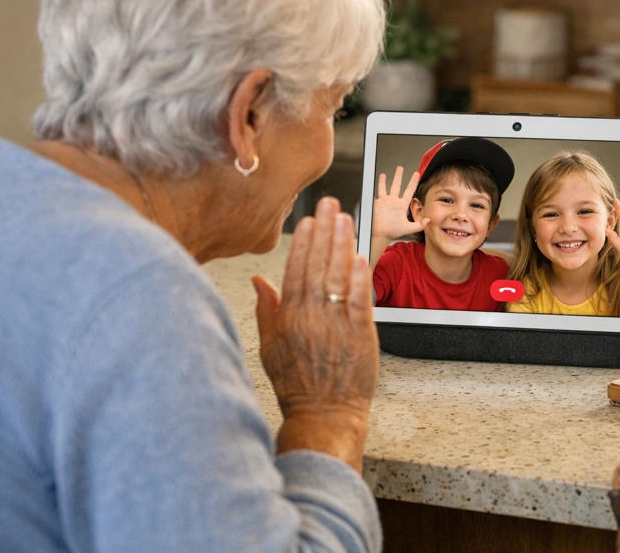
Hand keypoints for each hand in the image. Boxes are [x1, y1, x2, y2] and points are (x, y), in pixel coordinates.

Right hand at [252, 197, 378, 471]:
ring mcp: (336, 325)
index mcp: (288, 318)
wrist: (324, 415)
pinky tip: (360, 256)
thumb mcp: (270, 347)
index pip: (295, 271)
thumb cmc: (297, 384)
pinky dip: (360, 278)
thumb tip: (259, 280)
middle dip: (324, 231)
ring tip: (346, 219)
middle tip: (330, 205)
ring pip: (339, 277)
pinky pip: (360, 300)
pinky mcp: (360, 335)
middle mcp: (311, 317)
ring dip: (342, 245)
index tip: (308, 220)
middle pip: (317, 266)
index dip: (302, 243)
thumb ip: (266, 310)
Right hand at [372, 166, 427, 239]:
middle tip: (400, 168)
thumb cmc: (392, 232)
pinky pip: (378, 192)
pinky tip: (378, 179)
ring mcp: (385, 201)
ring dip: (386, 179)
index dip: (413, 182)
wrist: (380, 234)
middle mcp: (394, 201)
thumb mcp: (408, 228)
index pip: (409, 191)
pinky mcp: (377, 202)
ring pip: (386, 186)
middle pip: (397, 185)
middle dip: (399, 176)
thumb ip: (418, 225)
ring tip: (385, 173)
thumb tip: (428, 221)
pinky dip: (378, 185)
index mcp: (401, 205)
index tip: (416, 174)